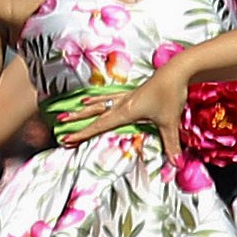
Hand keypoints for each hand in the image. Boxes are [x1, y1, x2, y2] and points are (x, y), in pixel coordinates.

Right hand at [52, 64, 186, 153]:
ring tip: (66, 115)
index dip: (82, 133)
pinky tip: (88, 99)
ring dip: (82, 112)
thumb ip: (170, 144)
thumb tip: (176, 164)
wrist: (176, 72)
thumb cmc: (170, 95)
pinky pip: (107, 98)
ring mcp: (125, 97)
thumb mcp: (170, 123)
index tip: (66, 139)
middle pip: (94, 115)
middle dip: (77, 124)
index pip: (100, 125)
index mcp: (126, 111)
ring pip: (97, 106)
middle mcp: (121, 104)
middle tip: (61, 131)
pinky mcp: (131, 93)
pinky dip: (96, 100)